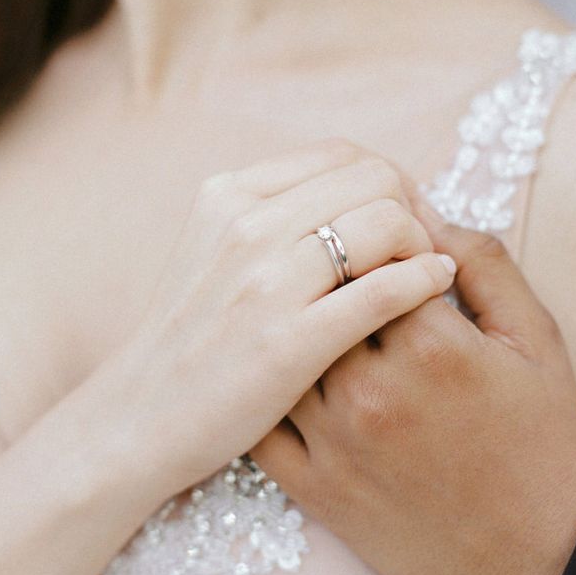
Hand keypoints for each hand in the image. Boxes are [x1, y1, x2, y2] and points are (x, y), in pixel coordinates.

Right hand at [103, 139, 455, 499]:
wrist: (140, 418)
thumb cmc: (187, 342)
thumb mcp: (210, 255)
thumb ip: (266, 219)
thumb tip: (341, 200)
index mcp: (228, 196)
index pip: (342, 156)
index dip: (387, 183)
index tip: (399, 219)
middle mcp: (247, 226)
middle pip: (374, 180)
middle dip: (412, 208)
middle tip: (420, 247)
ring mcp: (268, 283)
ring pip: (386, 223)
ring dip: (422, 243)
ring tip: (425, 272)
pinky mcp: (291, 342)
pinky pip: (386, 290)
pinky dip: (425, 279)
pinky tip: (435, 287)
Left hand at [251, 219, 575, 574]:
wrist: (538, 555)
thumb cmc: (540, 445)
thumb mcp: (537, 341)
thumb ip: (485, 266)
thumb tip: (429, 217)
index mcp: (431, 345)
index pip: (372, 258)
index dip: (376, 245)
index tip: (382, 250)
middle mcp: (372, 391)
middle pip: (320, 302)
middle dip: (331, 284)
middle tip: (342, 284)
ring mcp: (336, 443)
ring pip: (284, 357)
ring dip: (295, 335)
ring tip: (312, 328)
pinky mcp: (315, 490)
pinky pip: (266, 427)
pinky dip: (267, 396)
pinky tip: (282, 381)